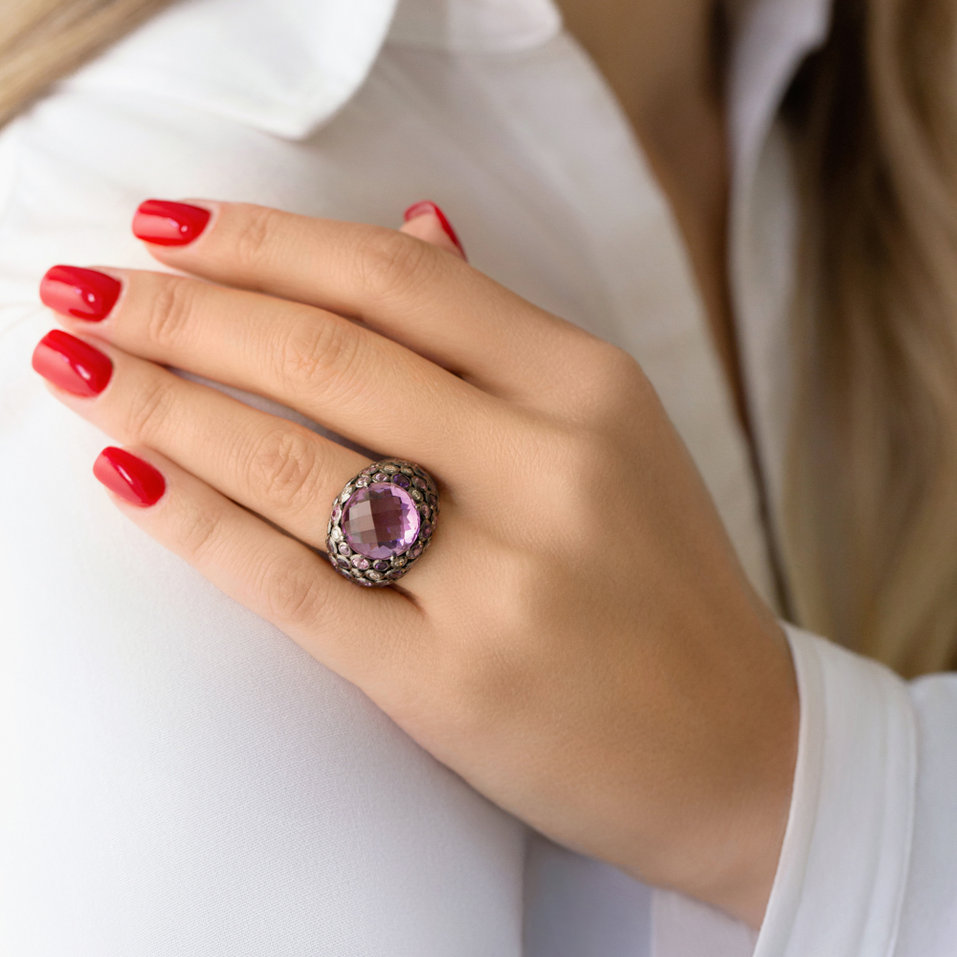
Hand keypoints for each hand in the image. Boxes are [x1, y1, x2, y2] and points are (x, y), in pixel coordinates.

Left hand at [32, 198, 798, 927]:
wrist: (735, 742)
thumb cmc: (661, 582)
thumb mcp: (613, 432)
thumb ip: (501, 334)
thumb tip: (409, 222)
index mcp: (591, 387)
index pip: (397, 277)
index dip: (264, 240)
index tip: (169, 225)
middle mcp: (550, 467)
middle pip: (325, 353)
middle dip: (182, 309)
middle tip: (88, 285)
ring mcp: (501, 580)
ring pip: (292, 458)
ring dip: (162, 402)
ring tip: (79, 366)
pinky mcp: (450, 682)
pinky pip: (291, 583)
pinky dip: (193, 522)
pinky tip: (126, 475)